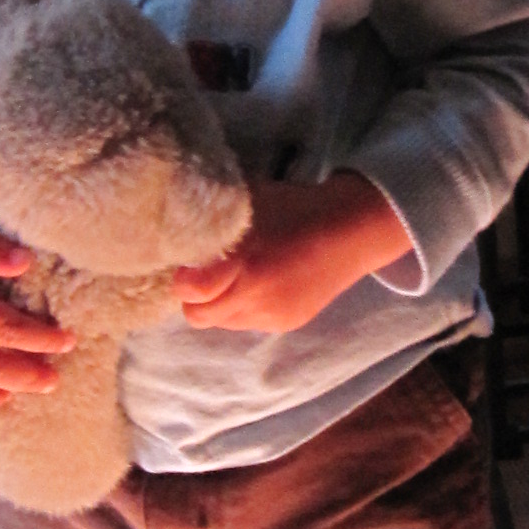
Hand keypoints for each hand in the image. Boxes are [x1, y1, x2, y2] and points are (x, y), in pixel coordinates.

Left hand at [174, 174, 410, 334]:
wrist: (352, 230)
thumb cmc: (295, 207)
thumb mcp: (249, 203)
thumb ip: (213, 223)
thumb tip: (177, 230)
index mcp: (246, 264)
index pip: (189, 292)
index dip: (183, 278)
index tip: (188, 261)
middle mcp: (256, 297)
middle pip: (198, 315)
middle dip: (195, 297)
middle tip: (205, 272)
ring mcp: (272, 316)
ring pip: (221, 322)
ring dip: (220, 303)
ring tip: (237, 276)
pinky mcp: (286, 324)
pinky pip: (247, 323)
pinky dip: (245, 306)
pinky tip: (262, 283)